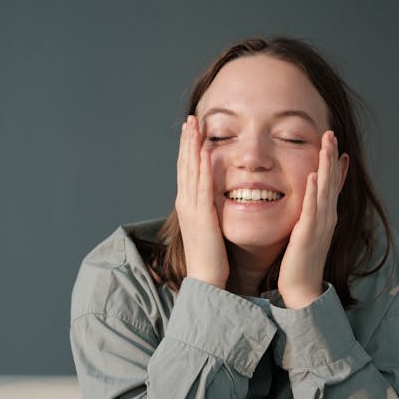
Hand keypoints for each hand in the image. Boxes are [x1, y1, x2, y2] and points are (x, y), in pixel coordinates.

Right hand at [175, 115, 229, 288]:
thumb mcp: (208, 228)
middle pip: (185, 165)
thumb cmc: (210, 259)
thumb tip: (213, 201)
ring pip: (191, 170)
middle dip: (187, 141)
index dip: (187, 149)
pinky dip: (203, 167)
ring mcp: (192, 208)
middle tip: (190, 119)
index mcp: (187, 206)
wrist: (205, 279)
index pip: (186, 171)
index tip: (191, 131)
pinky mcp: (202, 215)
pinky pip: (203, 186)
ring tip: (194, 125)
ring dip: (192, 146)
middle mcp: (185, 203)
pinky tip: (206, 150)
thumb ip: (209, 212)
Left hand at [278, 131, 346, 308]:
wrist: (301, 288)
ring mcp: (320, 225)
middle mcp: (326, 218)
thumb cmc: (300, 262)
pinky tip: (311, 176)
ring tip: (326, 145)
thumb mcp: (305, 233)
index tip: (335, 144)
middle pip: (331, 181)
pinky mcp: (308, 235)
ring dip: (326, 166)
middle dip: (331, 156)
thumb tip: (306, 204)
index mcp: (325, 217)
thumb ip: (307, 217)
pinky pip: (311, 209)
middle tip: (331, 133)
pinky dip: (313, 192)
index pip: (332, 185)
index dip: (334, 164)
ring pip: (325, 190)